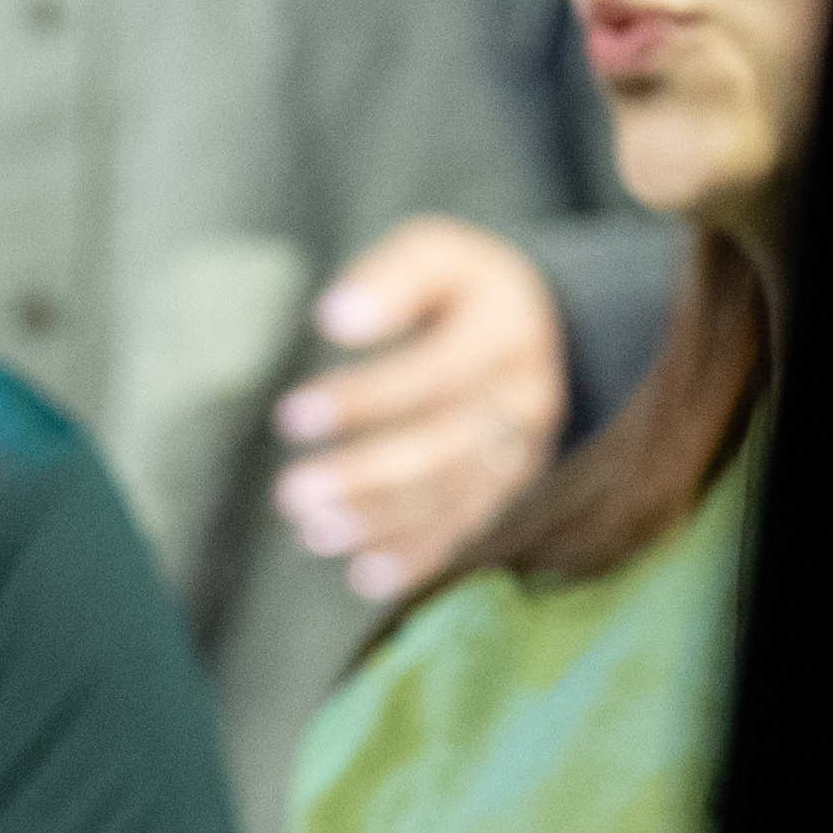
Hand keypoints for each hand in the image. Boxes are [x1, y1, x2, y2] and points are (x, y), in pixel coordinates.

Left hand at [271, 218, 567, 599]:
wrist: (541, 327)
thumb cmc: (464, 289)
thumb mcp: (440, 256)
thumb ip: (392, 279)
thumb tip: (336, 316)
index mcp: (507, 336)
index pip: (435, 374)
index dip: (365, 398)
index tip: (291, 416)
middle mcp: (524, 400)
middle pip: (444, 448)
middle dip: (367, 476)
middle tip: (295, 494)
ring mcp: (522, 453)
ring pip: (452, 496)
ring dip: (381, 521)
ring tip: (313, 532)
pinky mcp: (508, 490)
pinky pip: (465, 528)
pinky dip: (417, 556)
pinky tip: (365, 576)